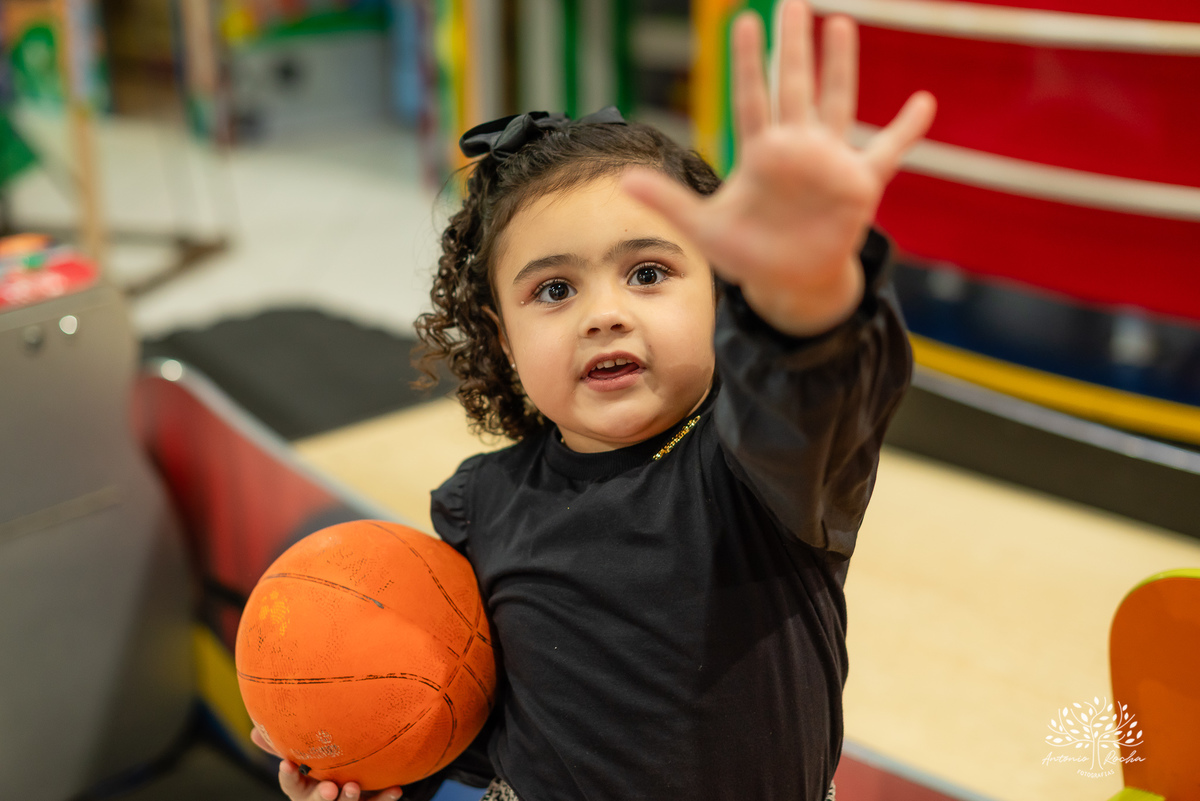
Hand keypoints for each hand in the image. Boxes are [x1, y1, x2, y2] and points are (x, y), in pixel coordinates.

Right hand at [250, 726, 402, 800]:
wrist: (349, 786)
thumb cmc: (320, 766)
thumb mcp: (302, 759)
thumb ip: (283, 745)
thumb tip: (254, 731)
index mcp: (303, 788)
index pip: (292, 785)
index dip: (288, 776)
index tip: (287, 764)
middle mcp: (322, 798)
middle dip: (322, 798)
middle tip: (330, 787)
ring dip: (349, 800)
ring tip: (354, 787)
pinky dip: (385, 797)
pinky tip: (396, 789)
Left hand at [622, 0, 935, 336]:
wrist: (789, 281)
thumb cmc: (748, 252)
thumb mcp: (703, 228)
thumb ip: (669, 200)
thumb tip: (623, 178)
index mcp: (760, 153)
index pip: (752, 97)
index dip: (749, 62)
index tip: (744, 21)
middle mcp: (796, 148)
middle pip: (794, 87)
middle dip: (794, 46)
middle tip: (794, 2)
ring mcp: (829, 162)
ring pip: (837, 104)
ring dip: (839, 67)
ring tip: (841, 24)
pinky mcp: (858, 186)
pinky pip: (887, 151)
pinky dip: (905, 130)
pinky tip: (924, 102)